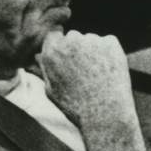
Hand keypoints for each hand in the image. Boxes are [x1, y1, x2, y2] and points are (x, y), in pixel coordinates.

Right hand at [39, 31, 148, 150]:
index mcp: (52, 50)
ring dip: (94, 51)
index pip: (55, 36)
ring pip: (92, 40)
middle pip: (74, 37)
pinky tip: (109, 71)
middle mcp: (71, 40)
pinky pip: (109, 43)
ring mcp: (92, 40)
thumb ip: (45, 69)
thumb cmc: (76, 107)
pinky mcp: (111, 43)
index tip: (69, 54)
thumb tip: (39, 56)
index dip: (62, 45)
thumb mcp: (51, 90)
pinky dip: (110, 53)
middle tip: (85, 70)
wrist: (104, 114)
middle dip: (78, 48)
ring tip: (98, 74)